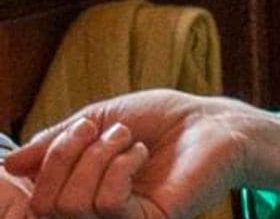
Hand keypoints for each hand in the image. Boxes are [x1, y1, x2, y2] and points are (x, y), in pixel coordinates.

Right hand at [3, 91, 279, 218]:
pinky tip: (140, 154)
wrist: (211, 121)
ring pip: (72, 205)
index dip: (44, 160)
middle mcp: (96, 214)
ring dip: (97, 156)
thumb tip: (10, 166)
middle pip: (46, 205)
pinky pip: (108, 203)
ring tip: (126, 138)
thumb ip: (53, 144)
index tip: (76, 128)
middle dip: (66, 155)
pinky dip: (119, 167)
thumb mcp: (95, 121)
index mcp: (80, 192)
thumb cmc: (159, 120)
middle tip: (101, 129)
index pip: (34, 200)